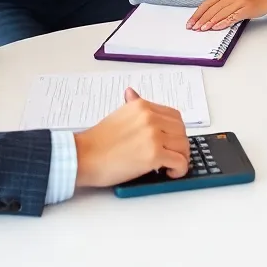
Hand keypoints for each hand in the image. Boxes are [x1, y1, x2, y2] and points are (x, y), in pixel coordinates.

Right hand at [74, 88, 189, 187]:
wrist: (83, 156)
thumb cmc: (97, 141)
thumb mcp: (118, 115)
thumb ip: (132, 105)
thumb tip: (132, 93)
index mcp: (142, 106)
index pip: (173, 116)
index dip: (176, 131)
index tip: (172, 142)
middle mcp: (150, 117)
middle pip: (181, 130)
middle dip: (180, 145)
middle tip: (173, 156)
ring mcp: (153, 135)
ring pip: (183, 145)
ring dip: (181, 157)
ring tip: (170, 166)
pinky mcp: (154, 154)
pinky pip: (180, 161)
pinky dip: (180, 169)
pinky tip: (170, 173)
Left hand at [187, 0, 266, 30]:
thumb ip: (222, 2)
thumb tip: (209, 16)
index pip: (207, 3)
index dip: (198, 13)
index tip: (191, 22)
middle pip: (212, 9)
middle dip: (201, 20)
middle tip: (193, 28)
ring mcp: (239, 1)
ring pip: (221, 13)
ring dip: (210, 23)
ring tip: (202, 29)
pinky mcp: (247, 9)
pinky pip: (232, 17)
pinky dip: (223, 23)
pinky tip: (216, 27)